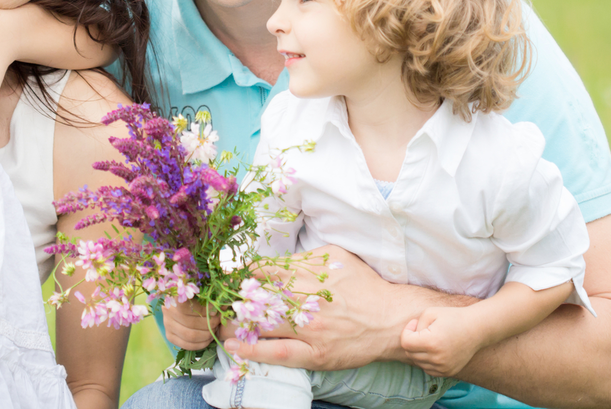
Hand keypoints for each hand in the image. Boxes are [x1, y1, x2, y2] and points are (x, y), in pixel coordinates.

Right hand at [163, 299, 221, 349]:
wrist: (178, 304)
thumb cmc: (194, 295)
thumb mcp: (200, 292)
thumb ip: (211, 297)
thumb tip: (223, 305)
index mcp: (175, 296)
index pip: (191, 307)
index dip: (206, 311)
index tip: (216, 311)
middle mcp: (168, 311)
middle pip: (192, 323)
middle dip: (209, 325)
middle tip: (218, 322)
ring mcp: (167, 325)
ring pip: (190, 336)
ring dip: (206, 335)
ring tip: (214, 331)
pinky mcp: (170, 336)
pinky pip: (187, 345)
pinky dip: (201, 344)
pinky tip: (208, 339)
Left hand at [223, 245, 475, 370]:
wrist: (391, 319)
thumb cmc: (364, 286)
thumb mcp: (336, 258)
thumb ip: (305, 258)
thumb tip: (273, 261)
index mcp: (311, 273)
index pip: (265, 271)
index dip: (244, 276)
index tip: (230, 278)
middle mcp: (308, 300)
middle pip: (258, 298)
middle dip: (235, 300)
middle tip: (218, 301)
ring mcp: (310, 329)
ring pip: (263, 324)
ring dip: (236, 322)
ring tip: (221, 321)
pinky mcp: (315, 354)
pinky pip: (276, 353)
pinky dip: (251, 349)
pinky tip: (233, 345)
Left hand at [401, 306, 480, 377]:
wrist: (476, 329)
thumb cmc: (452, 317)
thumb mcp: (430, 313)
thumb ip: (415, 325)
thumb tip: (410, 337)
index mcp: (431, 343)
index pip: (405, 343)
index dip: (407, 331)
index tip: (415, 323)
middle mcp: (437, 358)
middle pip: (410, 353)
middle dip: (411, 341)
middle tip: (421, 330)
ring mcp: (443, 367)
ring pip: (418, 362)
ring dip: (418, 351)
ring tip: (428, 339)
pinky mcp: (448, 372)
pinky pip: (428, 369)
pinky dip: (426, 361)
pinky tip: (433, 349)